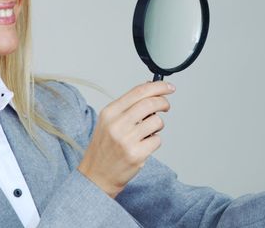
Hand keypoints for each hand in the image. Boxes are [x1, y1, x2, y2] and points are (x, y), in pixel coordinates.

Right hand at [77, 81, 174, 197]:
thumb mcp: (109, 121)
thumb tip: (150, 89)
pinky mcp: (136, 154)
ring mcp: (127, 140)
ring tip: (148, 132)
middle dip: (163, 102)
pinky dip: (154, 141)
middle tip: (166, 106)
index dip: (158, 87)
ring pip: (157, 122)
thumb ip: (128, 106)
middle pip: (150, 103)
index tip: (169, 87)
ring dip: (158, 125)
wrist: (96, 176)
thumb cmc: (104, 148)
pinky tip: (144, 146)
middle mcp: (117, 124)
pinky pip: (157, 140)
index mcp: (110, 112)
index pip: (138, 92)